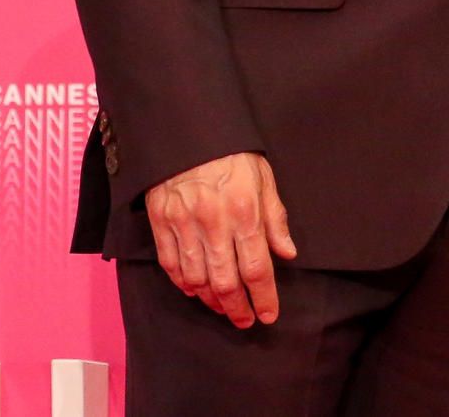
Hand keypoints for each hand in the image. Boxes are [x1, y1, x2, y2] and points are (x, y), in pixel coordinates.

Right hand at [145, 151, 295, 325]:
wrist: (187, 128)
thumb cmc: (231, 153)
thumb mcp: (263, 177)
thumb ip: (275, 217)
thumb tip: (287, 253)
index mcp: (244, 212)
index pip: (257, 268)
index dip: (264, 298)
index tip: (269, 314)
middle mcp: (213, 223)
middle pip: (225, 282)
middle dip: (237, 308)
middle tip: (245, 321)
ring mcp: (183, 225)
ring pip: (197, 280)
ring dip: (211, 301)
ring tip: (223, 307)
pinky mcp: (161, 222)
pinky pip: (171, 265)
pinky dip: (183, 284)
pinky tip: (195, 290)